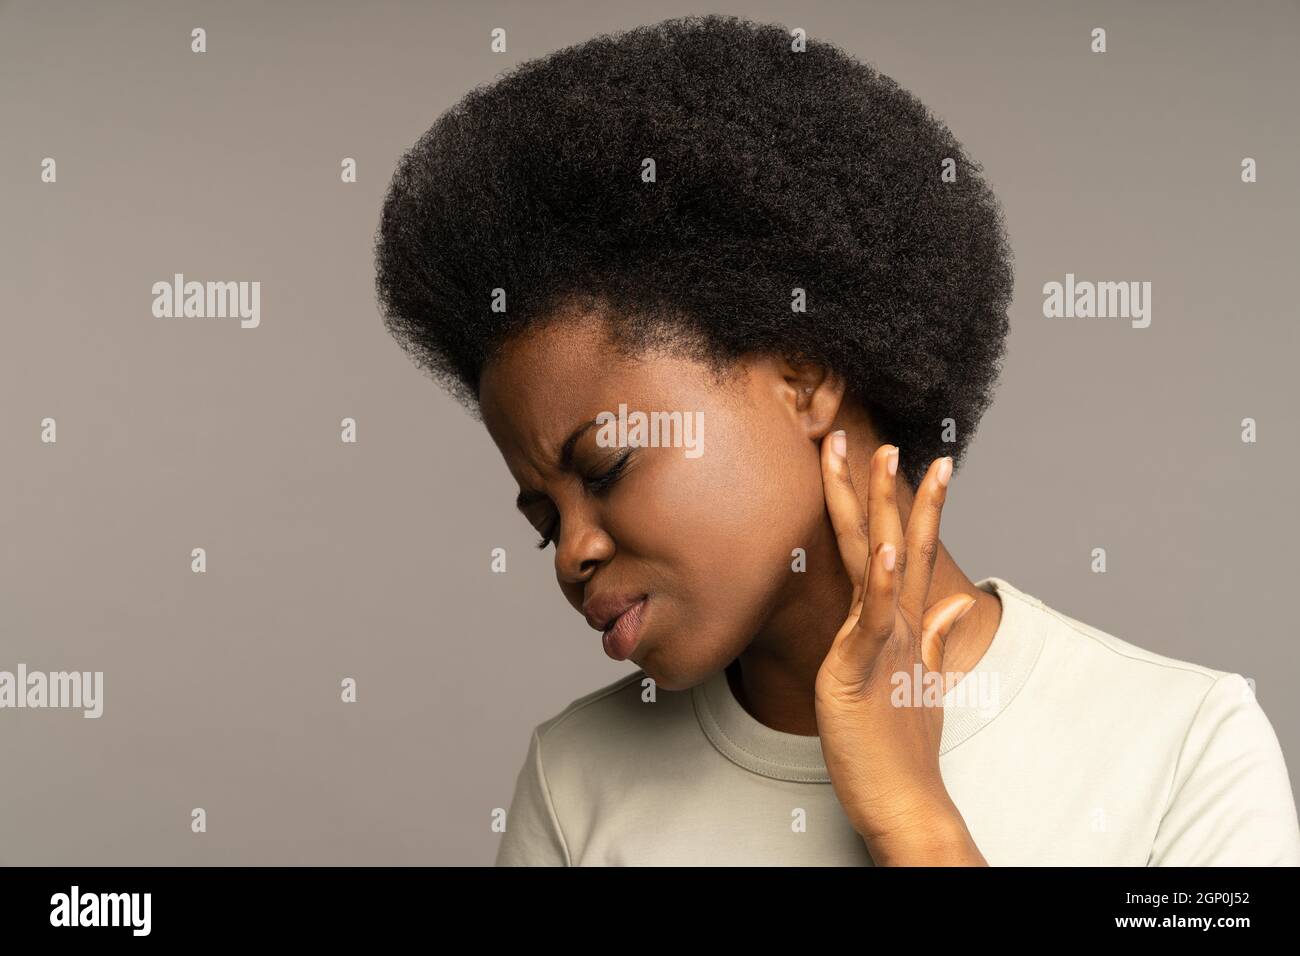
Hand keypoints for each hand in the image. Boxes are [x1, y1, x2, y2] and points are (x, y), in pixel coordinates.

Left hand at [814, 431, 984, 863]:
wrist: (906, 801)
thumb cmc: (902, 745)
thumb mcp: (918, 680)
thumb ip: (939, 638)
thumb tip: (960, 605)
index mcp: (903, 625)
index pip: (909, 551)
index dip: (912, 505)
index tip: (915, 461)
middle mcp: (898, 625)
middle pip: (896, 541)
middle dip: (885, 488)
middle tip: (881, 439)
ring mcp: (884, 642)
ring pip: (884, 563)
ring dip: (885, 508)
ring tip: (882, 460)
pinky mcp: (866, 668)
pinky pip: (876, 619)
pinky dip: (885, 584)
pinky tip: (891, 552)